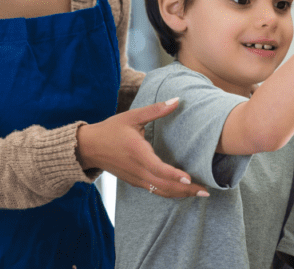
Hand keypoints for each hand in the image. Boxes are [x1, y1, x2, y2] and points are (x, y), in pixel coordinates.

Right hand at [77, 97, 209, 197]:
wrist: (88, 148)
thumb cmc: (110, 130)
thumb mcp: (132, 116)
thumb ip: (156, 110)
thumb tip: (177, 100)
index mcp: (137, 153)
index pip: (157, 169)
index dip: (173, 175)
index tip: (189, 179)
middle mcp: (136, 170)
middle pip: (163, 185)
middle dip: (185, 190)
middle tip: (205, 191)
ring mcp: (135, 178)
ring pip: (160, 191)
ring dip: (180, 194)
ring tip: (199, 193)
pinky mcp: (134, 181)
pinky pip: (154, 190)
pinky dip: (169, 192)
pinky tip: (183, 191)